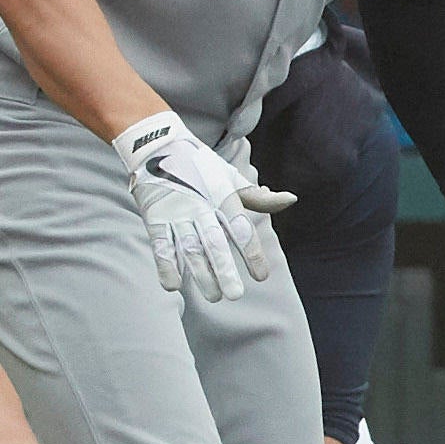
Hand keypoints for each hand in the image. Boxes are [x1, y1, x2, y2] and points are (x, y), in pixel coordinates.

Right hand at [116, 110, 294, 303]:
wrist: (157, 146)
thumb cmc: (201, 167)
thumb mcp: (231, 178)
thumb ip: (257, 197)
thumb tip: (290, 199)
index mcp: (223, 197)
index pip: (242, 229)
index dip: (252, 254)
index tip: (262, 276)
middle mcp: (201, 206)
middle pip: (214, 243)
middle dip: (225, 270)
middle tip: (236, 295)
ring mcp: (176, 213)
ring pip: (189, 248)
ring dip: (200, 274)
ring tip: (214, 297)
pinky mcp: (154, 218)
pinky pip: (160, 245)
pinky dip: (165, 265)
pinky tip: (173, 286)